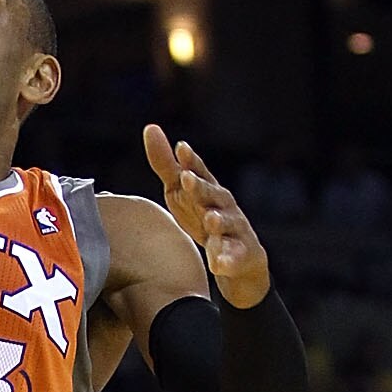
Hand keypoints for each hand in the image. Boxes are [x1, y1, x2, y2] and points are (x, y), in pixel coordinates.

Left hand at [144, 127, 270, 308]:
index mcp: (209, 190)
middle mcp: (225, 206)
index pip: (200, 172)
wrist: (238, 259)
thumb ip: (167, 165)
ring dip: (219, 220)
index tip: (181, 148)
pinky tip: (219, 263)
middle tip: (187, 179)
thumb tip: (151, 128)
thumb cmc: (204, 217)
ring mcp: (235, 231)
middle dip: (201, 187)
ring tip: (210, 220)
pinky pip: (234, 258)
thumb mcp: (182, 192)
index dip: (192, 161)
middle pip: (213, 195)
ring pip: (228, 224)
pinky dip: (228, 260)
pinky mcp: (241, 255)